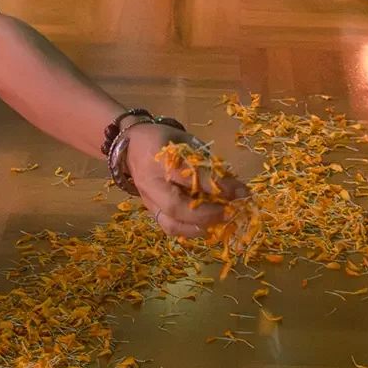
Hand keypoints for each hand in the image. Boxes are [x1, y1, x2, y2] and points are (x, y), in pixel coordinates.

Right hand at [124, 123, 249, 237]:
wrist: (127, 145)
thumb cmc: (161, 138)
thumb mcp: (184, 140)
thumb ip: (204, 160)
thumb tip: (232, 183)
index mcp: (159, 157)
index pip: (190, 175)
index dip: (216, 185)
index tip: (239, 192)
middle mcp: (150, 182)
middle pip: (175, 206)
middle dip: (207, 213)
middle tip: (231, 212)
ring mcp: (148, 199)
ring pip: (170, 223)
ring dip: (198, 227)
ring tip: (220, 222)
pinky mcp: (150, 209)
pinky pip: (169, 225)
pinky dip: (189, 229)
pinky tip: (206, 225)